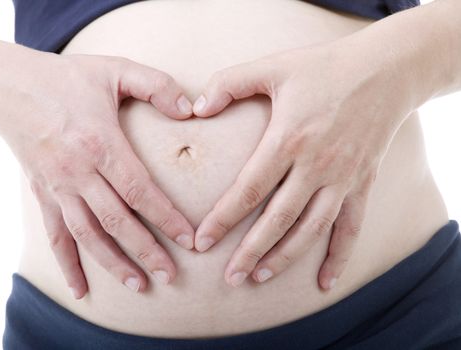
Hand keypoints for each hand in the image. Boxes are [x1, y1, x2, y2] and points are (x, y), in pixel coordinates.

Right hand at [0, 54, 194, 296]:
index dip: (165, 218)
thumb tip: (190, 108)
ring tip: (139, 285)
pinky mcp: (43, 194)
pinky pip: (55, 235)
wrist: (10, 88)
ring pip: (88, 235)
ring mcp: (57, 187)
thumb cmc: (67, 78)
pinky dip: (67, 264)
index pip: (139, 191)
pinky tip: (80, 289)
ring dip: (113, 263)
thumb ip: (156, 85)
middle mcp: (78, 172)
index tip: (188, 240)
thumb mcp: (114, 69)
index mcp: (100, 143)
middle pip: (117, 220)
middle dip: (146, 250)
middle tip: (171, 274)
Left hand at [192, 40, 410, 289]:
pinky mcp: (362, 183)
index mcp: (288, 139)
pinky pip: (351, 228)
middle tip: (229, 277)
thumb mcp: (273, 66)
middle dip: (250, 251)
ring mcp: (342, 178)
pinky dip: (339, 257)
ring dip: (284, 258)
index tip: (202, 242)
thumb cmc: (325, 67)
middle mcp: (315, 165)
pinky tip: (324, 283)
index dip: (223, 219)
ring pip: (311, 230)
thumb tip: (196, 108)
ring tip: (259, 278)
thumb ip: (229, 83)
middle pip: (278, 220)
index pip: (249, 189)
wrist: (386, 69)